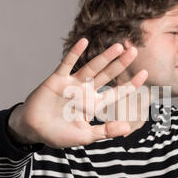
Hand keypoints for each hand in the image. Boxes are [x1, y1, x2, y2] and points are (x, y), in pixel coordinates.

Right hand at [9, 38, 147, 148]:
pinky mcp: (57, 80)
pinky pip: (67, 64)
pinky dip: (75, 53)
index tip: (145, 74)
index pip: (116, 92)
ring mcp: (72, 84)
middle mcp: (85, 91)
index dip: (130, 84)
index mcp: (94, 104)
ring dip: (104, 57)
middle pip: (107, 75)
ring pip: (91, 67)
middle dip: (120, 63)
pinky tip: (84, 42)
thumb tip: (127, 128)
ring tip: (118, 46)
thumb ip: (105, 131)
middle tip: (134, 51)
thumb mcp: (85, 135)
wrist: (33, 130)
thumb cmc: (58, 134)